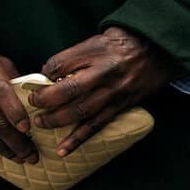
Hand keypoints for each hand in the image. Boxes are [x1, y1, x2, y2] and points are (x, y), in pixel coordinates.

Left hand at [32, 26, 173, 155]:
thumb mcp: (96, 39)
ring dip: (56, 121)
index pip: (59, 64)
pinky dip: (78, 140)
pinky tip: (63, 150)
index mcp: (95, 52)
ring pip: (80, 112)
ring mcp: (113, 92)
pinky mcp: (120, 107)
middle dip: (45, 100)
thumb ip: (73, 56)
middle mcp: (104, 73)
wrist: (157, 50)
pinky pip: (96, 126)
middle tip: (32, 105)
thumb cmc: (122, 43)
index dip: (43, 74)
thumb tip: (48, 75)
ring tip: (40, 124)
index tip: (35, 81)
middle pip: (67, 90)